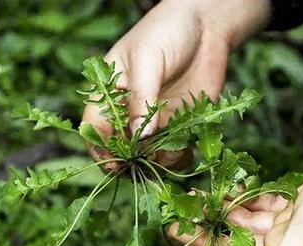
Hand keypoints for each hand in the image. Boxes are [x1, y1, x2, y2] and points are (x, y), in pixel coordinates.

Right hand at [82, 0, 270, 169]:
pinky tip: (186, 149)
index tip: (114, 164)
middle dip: (132, 161)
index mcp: (109, 93)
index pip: (94, 129)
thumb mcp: (148, 58)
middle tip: (148, 162)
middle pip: (121, 150)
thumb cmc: (167, 31)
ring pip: (149, 157)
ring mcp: (156, 122)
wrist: (207, 25)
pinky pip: (175, 154)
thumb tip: (141, 135)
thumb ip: (142, 96)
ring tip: (172, 151)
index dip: (101, 150)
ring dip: (158, 162)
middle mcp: (130, 112)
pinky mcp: (180, 126)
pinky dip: (179, 158)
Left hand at [169, 128, 302, 245]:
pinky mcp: (290, 202)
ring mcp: (286, 223)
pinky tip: (217, 190)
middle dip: (203, 238)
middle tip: (170, 227)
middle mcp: (283, 244)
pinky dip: (237, 198)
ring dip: (215, 216)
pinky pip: (256, 203)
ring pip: (241, 224)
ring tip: (186, 205)